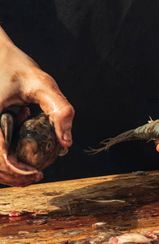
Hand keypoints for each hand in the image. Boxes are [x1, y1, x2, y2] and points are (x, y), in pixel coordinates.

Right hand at [0, 27, 74, 185]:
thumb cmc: (17, 66)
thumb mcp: (43, 84)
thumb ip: (60, 111)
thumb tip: (66, 142)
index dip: (17, 172)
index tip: (38, 174)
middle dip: (13, 176)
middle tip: (36, 177)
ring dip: (6, 170)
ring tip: (29, 169)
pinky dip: (2, 156)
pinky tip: (18, 150)